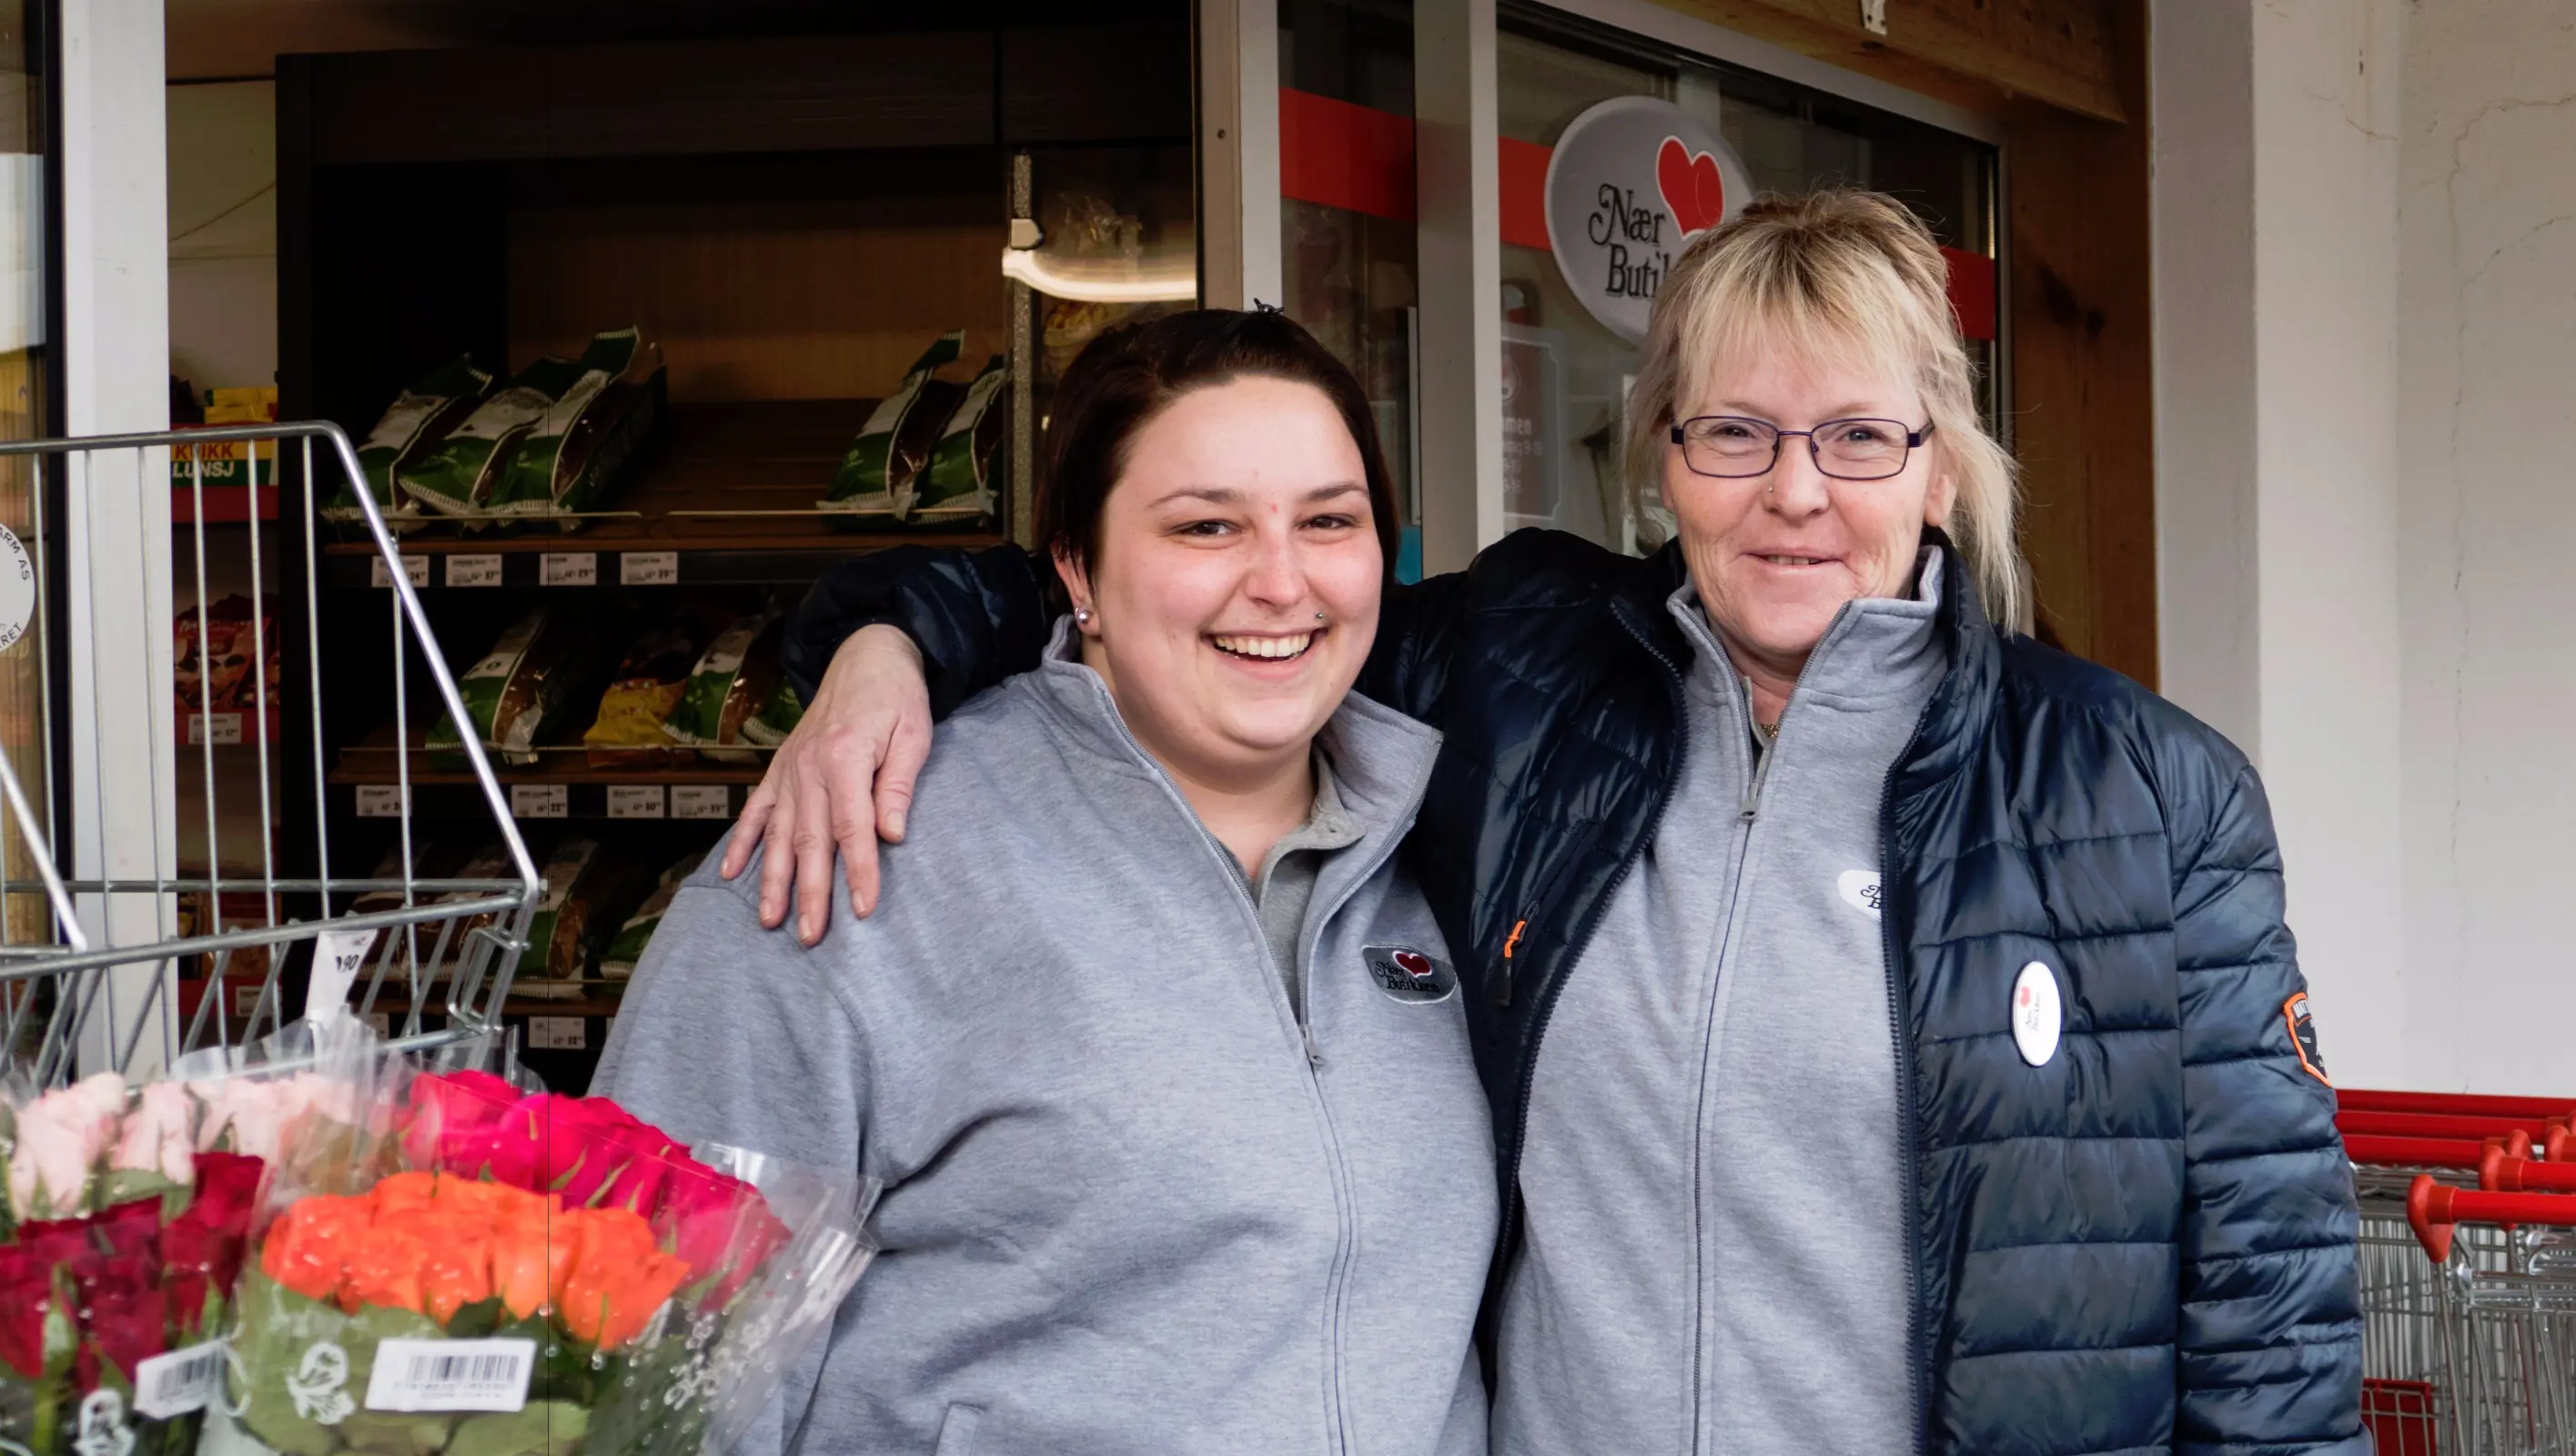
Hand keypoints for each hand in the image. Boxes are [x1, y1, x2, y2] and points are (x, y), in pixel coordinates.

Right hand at [722, 625, 932, 944]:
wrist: (866, 654)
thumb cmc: (897, 697)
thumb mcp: (914, 733)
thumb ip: (899, 784)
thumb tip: (892, 834)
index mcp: (845, 757)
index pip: (853, 827)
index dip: (858, 871)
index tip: (862, 909)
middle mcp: (809, 766)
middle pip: (810, 840)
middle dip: (809, 891)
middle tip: (810, 935)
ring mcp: (789, 768)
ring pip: (779, 833)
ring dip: (773, 879)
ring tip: (771, 920)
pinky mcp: (779, 767)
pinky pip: (756, 810)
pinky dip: (742, 842)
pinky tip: (730, 874)